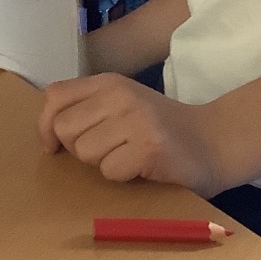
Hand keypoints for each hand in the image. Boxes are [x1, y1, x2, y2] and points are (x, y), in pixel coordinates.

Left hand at [39, 74, 223, 198]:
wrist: (214, 141)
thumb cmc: (159, 128)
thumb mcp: (121, 105)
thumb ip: (87, 109)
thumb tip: (47, 134)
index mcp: (109, 82)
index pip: (54, 96)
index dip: (46, 125)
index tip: (55, 145)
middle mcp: (120, 94)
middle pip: (64, 129)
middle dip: (78, 149)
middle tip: (108, 150)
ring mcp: (136, 119)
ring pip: (85, 152)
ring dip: (103, 164)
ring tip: (129, 156)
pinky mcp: (149, 147)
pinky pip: (110, 171)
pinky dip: (123, 177)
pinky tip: (144, 167)